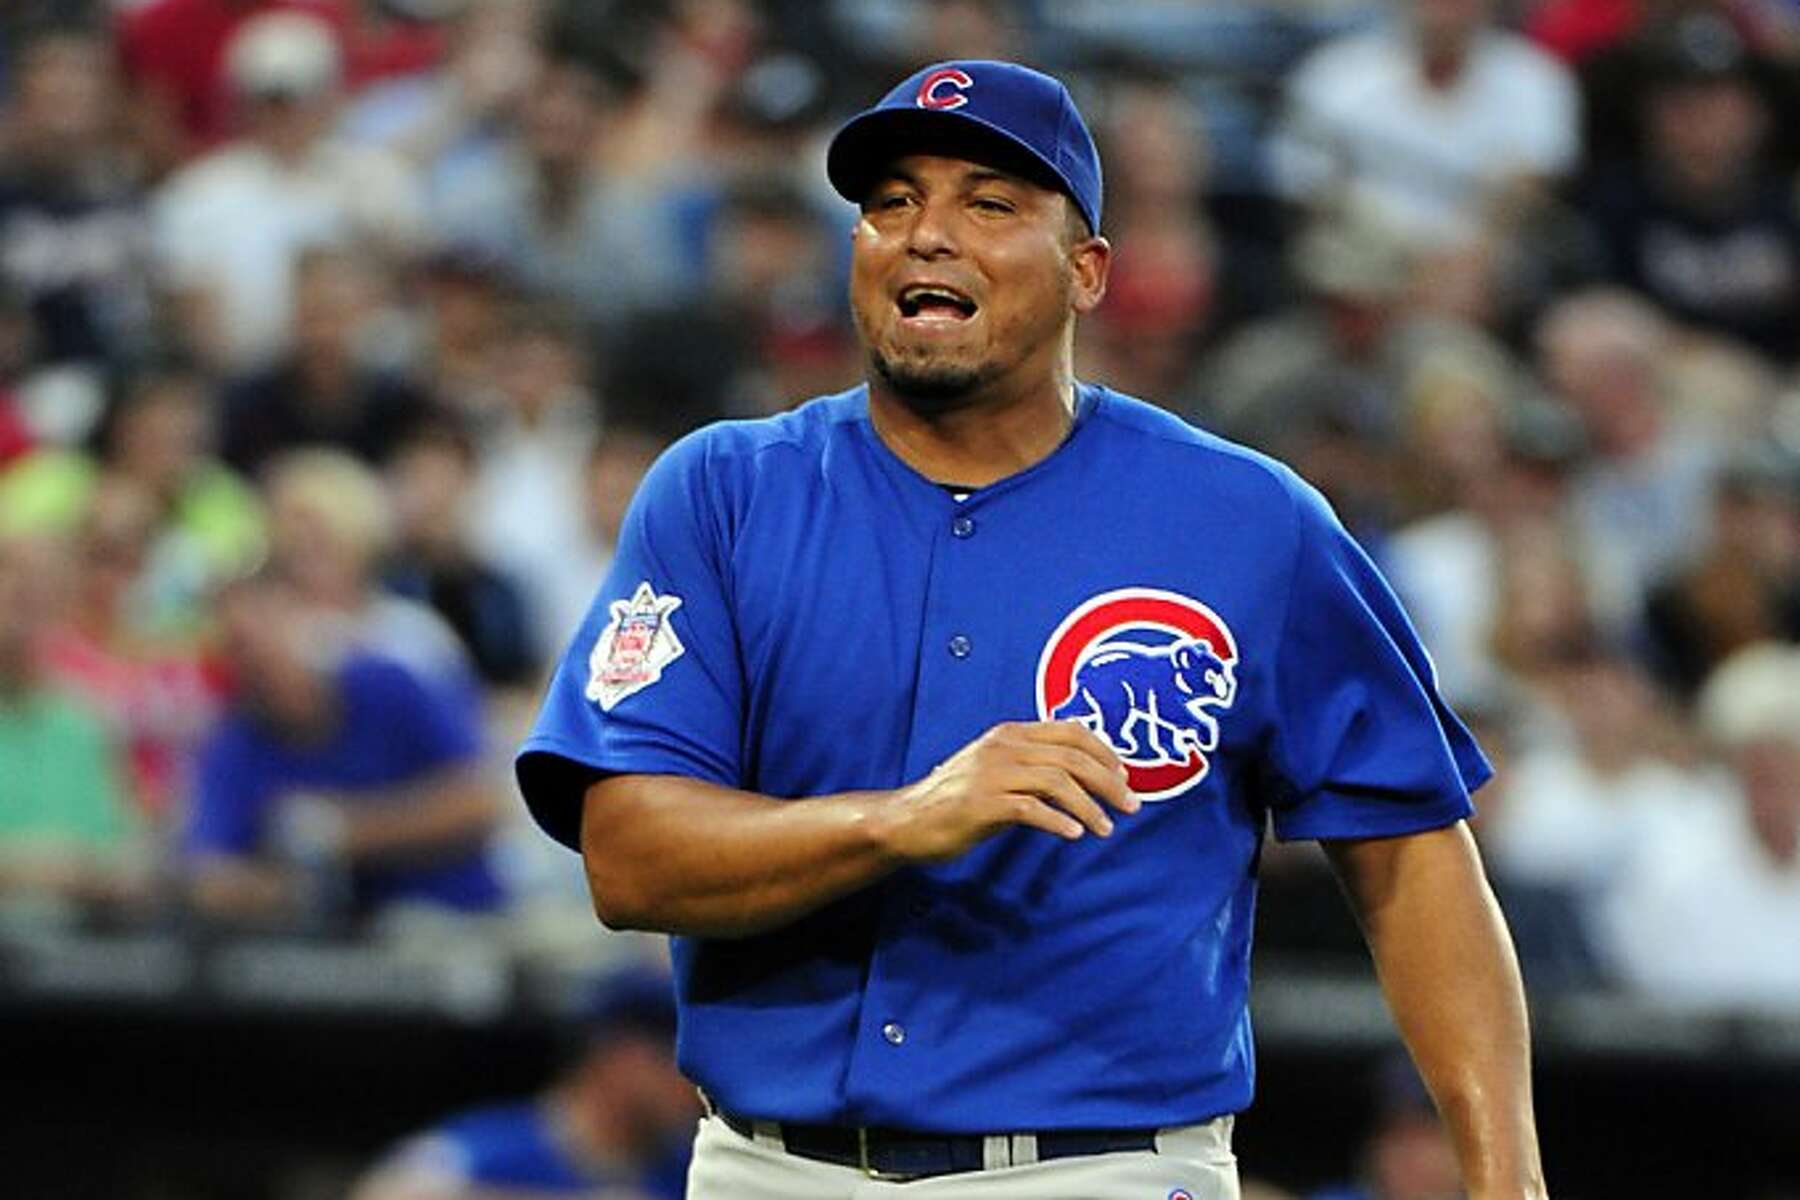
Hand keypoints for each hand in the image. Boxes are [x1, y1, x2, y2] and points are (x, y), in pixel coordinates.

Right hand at [879, 721, 1139, 862]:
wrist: (908, 821)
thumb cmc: (957, 800)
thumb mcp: (997, 772)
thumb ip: (1033, 767)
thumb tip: (1081, 776)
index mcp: (1009, 734)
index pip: (1071, 731)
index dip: (1104, 752)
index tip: (1125, 777)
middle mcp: (1003, 747)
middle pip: (1071, 756)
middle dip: (1108, 781)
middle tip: (1131, 806)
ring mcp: (991, 774)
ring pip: (1057, 781)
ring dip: (1089, 806)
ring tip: (1105, 828)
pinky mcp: (981, 804)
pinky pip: (1030, 808)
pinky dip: (1058, 820)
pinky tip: (1073, 834)